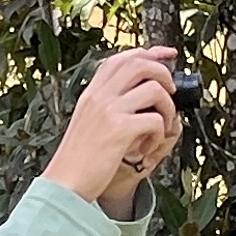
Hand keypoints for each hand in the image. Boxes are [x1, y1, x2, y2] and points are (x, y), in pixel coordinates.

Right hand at [42, 48, 182, 210]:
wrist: (64, 184)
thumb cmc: (78, 160)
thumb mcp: (87, 122)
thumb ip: (107, 105)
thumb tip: (138, 94)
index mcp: (92, 93)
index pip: (122, 59)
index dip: (149, 52)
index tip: (168, 54)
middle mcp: (99, 96)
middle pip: (140, 64)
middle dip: (164, 74)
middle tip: (170, 93)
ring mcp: (109, 111)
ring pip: (154, 89)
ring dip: (167, 108)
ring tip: (161, 127)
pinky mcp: (120, 130)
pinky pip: (155, 121)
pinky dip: (160, 135)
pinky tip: (148, 148)